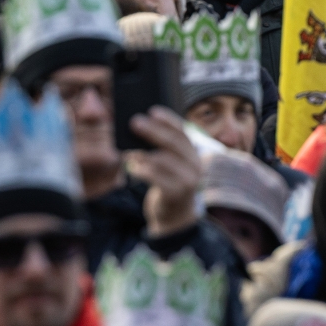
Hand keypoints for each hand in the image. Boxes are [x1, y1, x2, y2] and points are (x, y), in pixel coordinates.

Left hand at [125, 106, 202, 237]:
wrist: (173, 215)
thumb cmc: (166, 182)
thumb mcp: (167, 163)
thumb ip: (159, 147)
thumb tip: (138, 127)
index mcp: (193, 153)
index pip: (183, 132)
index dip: (168, 120)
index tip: (152, 111)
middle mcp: (195, 165)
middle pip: (174, 143)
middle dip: (153, 131)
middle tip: (135, 122)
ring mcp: (188, 181)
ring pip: (164, 160)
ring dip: (144, 153)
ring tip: (130, 150)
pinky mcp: (176, 195)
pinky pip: (157, 178)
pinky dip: (142, 171)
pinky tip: (132, 168)